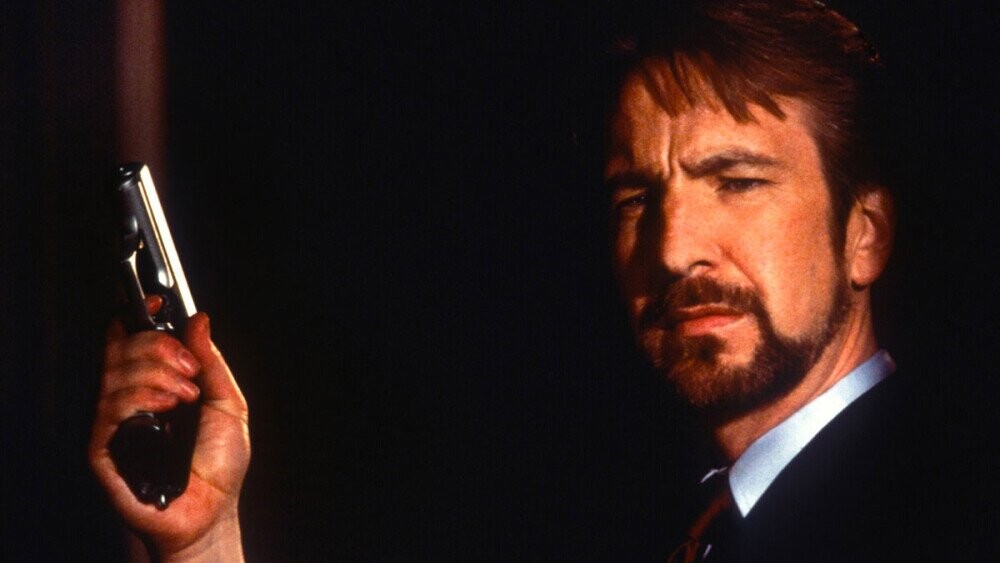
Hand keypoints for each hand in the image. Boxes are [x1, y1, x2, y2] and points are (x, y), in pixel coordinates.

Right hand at [89, 297, 249, 560]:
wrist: (211, 513)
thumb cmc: (217, 466)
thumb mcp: (228, 403)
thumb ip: (211, 361)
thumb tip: (198, 319)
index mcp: (153, 384)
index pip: (130, 337)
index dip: (139, 313)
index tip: (159, 299)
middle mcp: (128, 398)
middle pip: (121, 347)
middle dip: (159, 346)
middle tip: (189, 369)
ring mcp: (113, 422)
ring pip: (114, 373)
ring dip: (157, 375)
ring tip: (187, 398)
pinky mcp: (102, 448)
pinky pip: (108, 408)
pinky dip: (141, 398)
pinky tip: (168, 408)